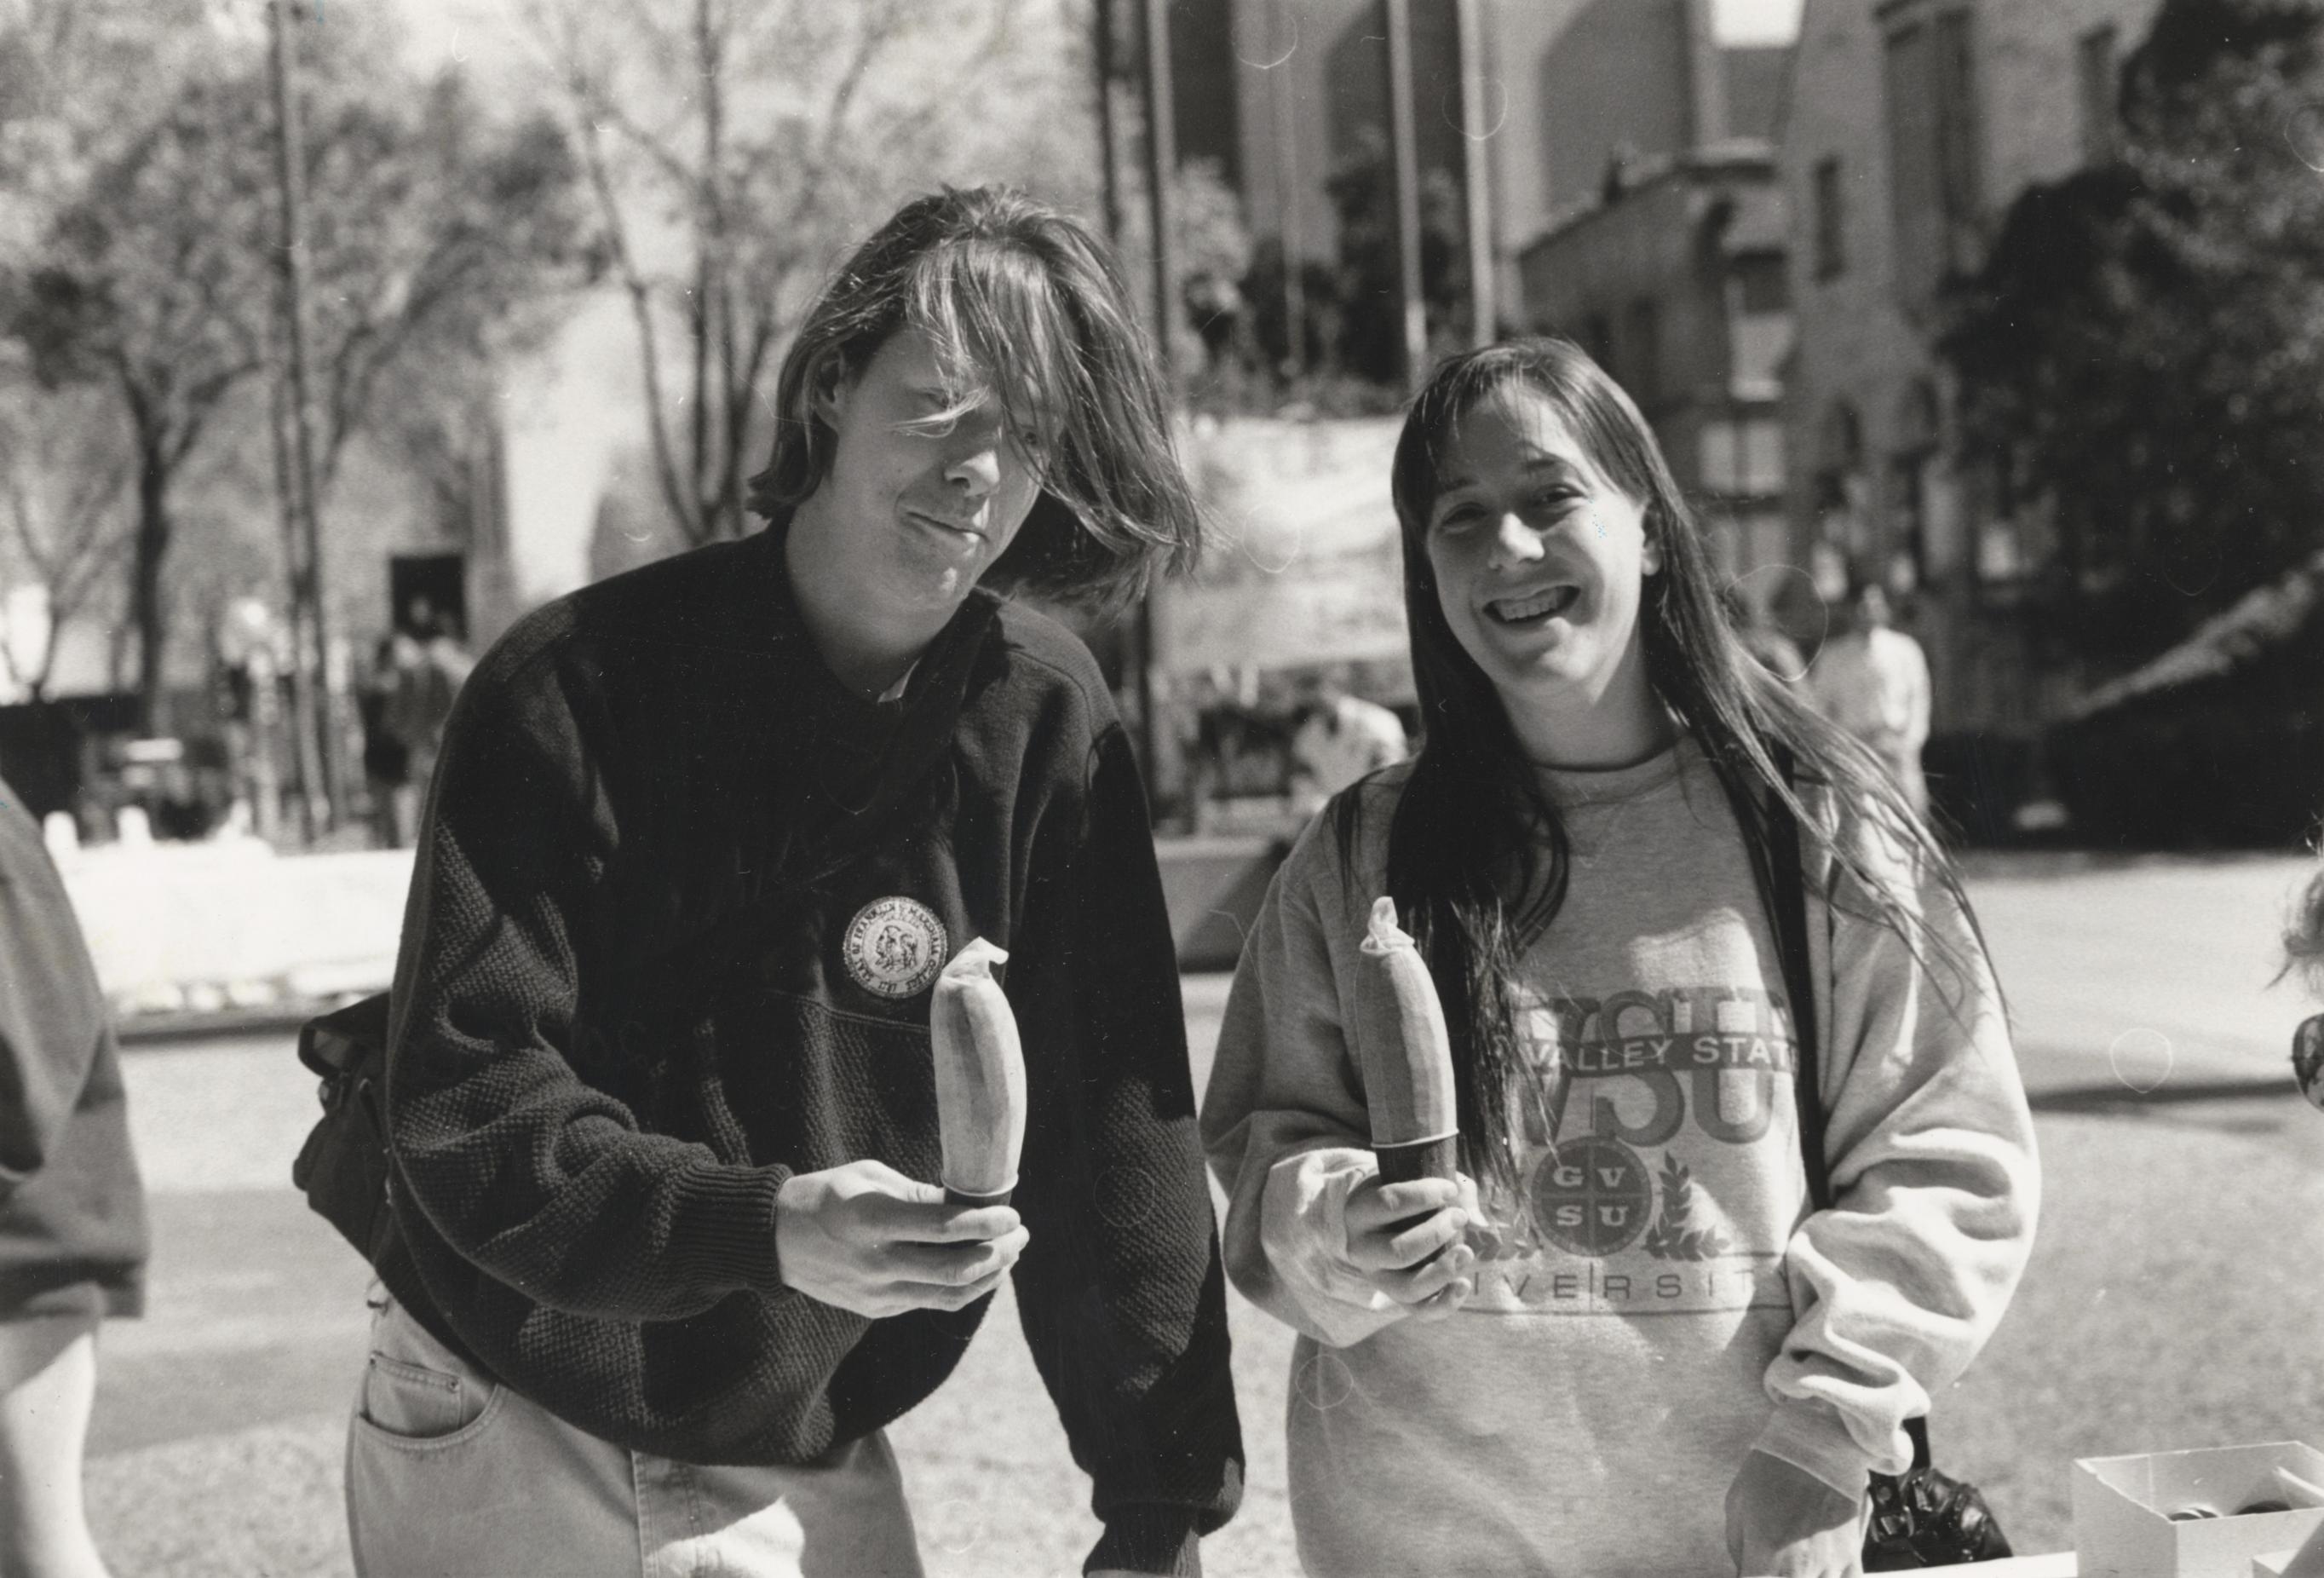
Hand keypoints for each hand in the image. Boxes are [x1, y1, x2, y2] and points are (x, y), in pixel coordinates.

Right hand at [774, 1159, 1026, 1318]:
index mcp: (870, 1220)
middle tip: (1020, 1234)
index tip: (1012, 1213)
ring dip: (988, 1276)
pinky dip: (962, 1287)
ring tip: (1009, 1254)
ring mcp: (876, 1293)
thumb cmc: (827, 1195)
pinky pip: (931, 1302)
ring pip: (950, 1295)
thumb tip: (969, 1204)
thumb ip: (919, 1195)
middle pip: (955, 1269)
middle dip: (998, 1253)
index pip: (944, 1228)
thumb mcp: (869, 1178)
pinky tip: (979, 1269)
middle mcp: (875, 1263)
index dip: (986, 1222)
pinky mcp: (877, 1310)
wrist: (773, 1240)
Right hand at [1340, 1173, 1477, 1320]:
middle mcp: (1362, 1250)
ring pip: (1408, 1287)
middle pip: (1398, 1251)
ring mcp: (1378, 1279)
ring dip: (1442, 1270)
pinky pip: (1421, 1311)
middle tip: (1459, 1217)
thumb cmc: (1406, 1198)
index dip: (1423, 1195)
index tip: (1449, 1189)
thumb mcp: (1418, 1182)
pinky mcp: (1397, 1299)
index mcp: (1360, 1212)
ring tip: (1467, 1252)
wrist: (1384, 1224)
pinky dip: (1446, 1302)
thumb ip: (1453, 1189)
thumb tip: (1477, 1219)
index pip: (1388, 1203)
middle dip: (1436, 1234)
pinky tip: (1465, 1284)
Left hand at [1725, 1450, 1864, 1576]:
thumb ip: (1739, 1550)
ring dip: (1800, 1575)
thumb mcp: (1737, 1506)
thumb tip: (1743, 1570)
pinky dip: (1828, 1577)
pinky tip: (1816, 1568)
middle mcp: (1801, 1568)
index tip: (1749, 1571)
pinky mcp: (1852, 1558)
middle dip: (1771, 1577)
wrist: (1817, 1444)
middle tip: (1767, 1562)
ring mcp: (1830, 1566)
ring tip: (1790, 1561)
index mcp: (1767, 1555)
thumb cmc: (1772, 1470)